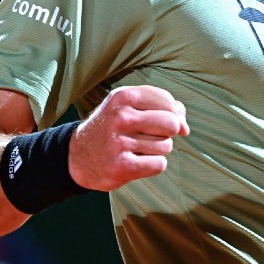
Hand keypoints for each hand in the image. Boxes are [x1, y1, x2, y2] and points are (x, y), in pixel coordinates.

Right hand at [68, 85, 189, 191]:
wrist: (77, 156)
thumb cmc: (112, 128)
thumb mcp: (128, 107)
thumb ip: (161, 108)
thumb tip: (185, 127)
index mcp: (123, 96)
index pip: (167, 101)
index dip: (174, 114)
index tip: (165, 122)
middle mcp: (121, 117)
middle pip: (171, 124)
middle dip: (167, 133)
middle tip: (151, 137)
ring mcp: (120, 142)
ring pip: (166, 146)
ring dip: (158, 151)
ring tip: (138, 149)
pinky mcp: (122, 166)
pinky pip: (159, 164)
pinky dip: (154, 165)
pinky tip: (138, 162)